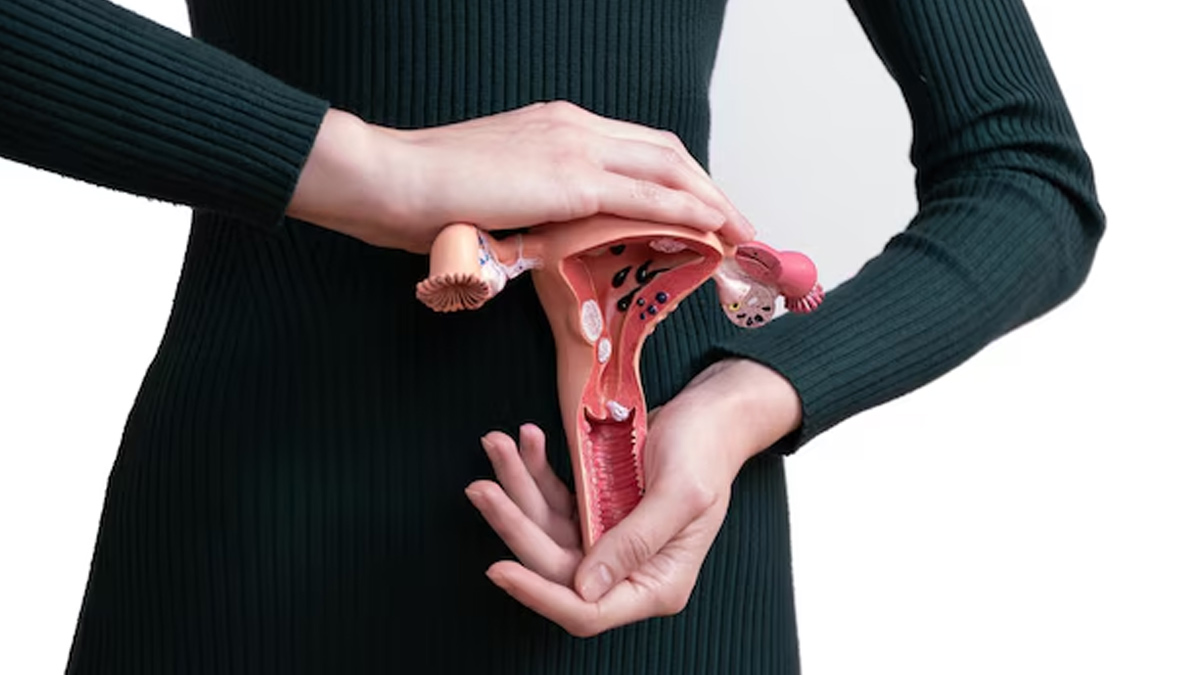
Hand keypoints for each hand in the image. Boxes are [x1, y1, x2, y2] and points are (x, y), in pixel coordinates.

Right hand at [287, 103, 754, 251]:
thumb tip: (552, 237)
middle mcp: (576, 127)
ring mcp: (576, 148)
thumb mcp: (494, 195)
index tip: (703, 211)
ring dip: (714, 203)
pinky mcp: (571, 180)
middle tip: (739, 229)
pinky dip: (689, 212)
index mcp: (558, 127)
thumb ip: (533, 207)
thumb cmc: (426, 194)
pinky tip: (714, 231)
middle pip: (668, 154)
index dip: (678, 179)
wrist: (389, 178)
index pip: (638, 149)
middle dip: (710, 189)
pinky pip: (648, 196)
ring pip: (670, 170)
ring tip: (743, 238)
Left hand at [466, 358, 801, 636]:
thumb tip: (584, 588)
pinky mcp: (596, 509)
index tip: (498, 568)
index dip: (539, 594)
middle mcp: (627, 570)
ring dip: (518, 487)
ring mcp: (608, 540)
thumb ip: (634, 543)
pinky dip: (536, 470)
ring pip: (546, 527)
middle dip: (515, 524)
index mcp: (656, 583)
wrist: (712, 412)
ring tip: (497, 444)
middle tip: (481, 487)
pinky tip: (527, 441)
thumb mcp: (679, 495)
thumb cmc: (706, 451)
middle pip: (554, 564)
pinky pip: (554, 498)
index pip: (587, 611)